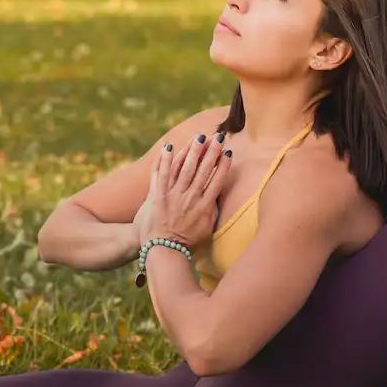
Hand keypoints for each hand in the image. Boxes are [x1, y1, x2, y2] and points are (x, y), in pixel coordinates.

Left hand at [137, 133, 232, 249]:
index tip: (228, 152)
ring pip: (184, 169)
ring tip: (199, 136)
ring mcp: (173, 196)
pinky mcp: (158, 196)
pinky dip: (165, 160)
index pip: (217, 181)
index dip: (223, 165)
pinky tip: (169, 147)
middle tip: (218, 136)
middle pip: (203, 170)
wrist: (163, 250)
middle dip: (211, 152)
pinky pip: (162, 174)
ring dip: (192, 151)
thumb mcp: (207, 229)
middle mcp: (191, 198)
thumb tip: (219, 197)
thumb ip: (213, 212)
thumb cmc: (187, 242)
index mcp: (205, 206)